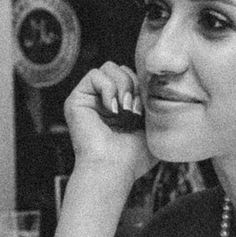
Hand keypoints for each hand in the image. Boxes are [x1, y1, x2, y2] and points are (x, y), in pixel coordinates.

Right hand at [63, 63, 151, 189]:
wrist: (113, 169)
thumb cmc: (132, 157)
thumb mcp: (151, 128)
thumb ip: (155, 108)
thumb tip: (160, 89)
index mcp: (118, 106)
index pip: (132, 76)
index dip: (141, 87)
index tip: (143, 110)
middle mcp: (101, 101)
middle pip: (121, 68)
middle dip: (133, 84)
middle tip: (133, 110)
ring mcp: (88, 100)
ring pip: (109, 67)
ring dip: (122, 86)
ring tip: (123, 110)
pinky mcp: (75, 100)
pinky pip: (95, 74)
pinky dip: (108, 88)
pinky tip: (112, 109)